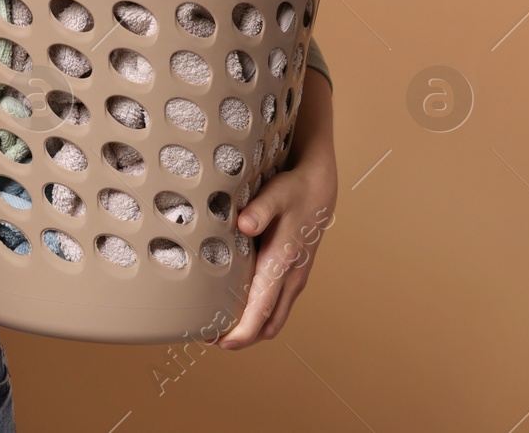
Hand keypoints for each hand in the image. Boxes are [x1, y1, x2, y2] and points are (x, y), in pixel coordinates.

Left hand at [216, 153, 337, 349]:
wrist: (319, 186)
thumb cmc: (294, 190)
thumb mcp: (276, 193)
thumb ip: (259, 210)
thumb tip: (243, 225)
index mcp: (283, 263)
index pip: (263, 309)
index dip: (243, 332)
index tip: (220, 343)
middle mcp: (292, 277)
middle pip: (268, 323)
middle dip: (242, 336)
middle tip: (209, 337)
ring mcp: (295, 278)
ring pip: (274, 318)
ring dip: (251, 328)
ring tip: (220, 327)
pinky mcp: (293, 274)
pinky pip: (277, 306)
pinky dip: (259, 316)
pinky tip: (238, 308)